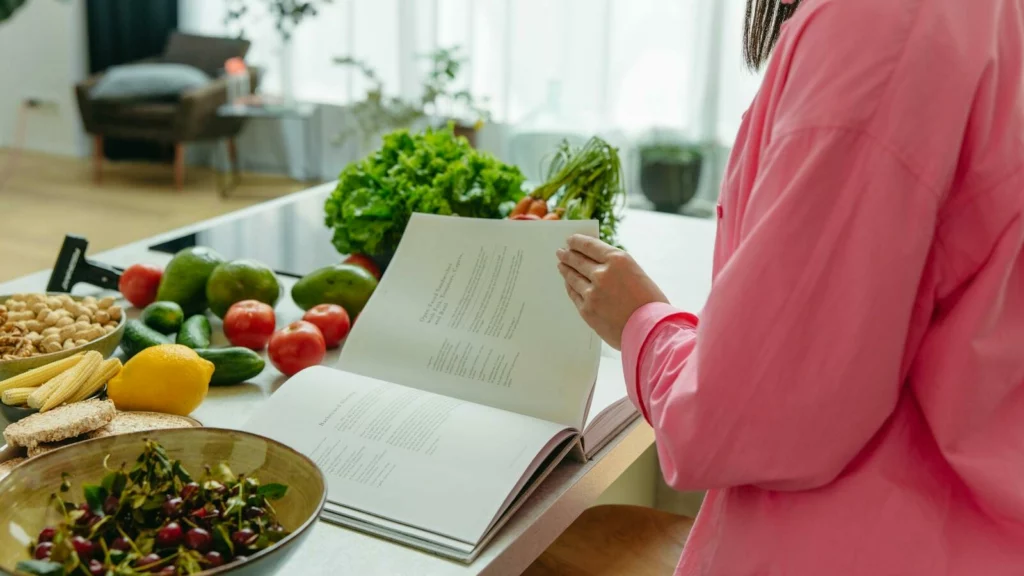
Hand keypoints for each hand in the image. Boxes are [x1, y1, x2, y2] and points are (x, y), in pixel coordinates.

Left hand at [557, 235, 667, 349]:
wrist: (650, 331)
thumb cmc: (650, 304)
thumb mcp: (637, 274)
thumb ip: (616, 268)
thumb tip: (597, 265)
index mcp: (618, 260)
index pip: (590, 246)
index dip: (578, 242)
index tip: (571, 240)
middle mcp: (602, 273)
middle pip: (578, 260)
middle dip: (568, 255)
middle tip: (561, 252)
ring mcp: (592, 292)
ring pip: (573, 277)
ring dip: (566, 269)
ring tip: (561, 265)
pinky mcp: (587, 310)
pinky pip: (574, 294)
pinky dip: (570, 287)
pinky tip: (568, 283)